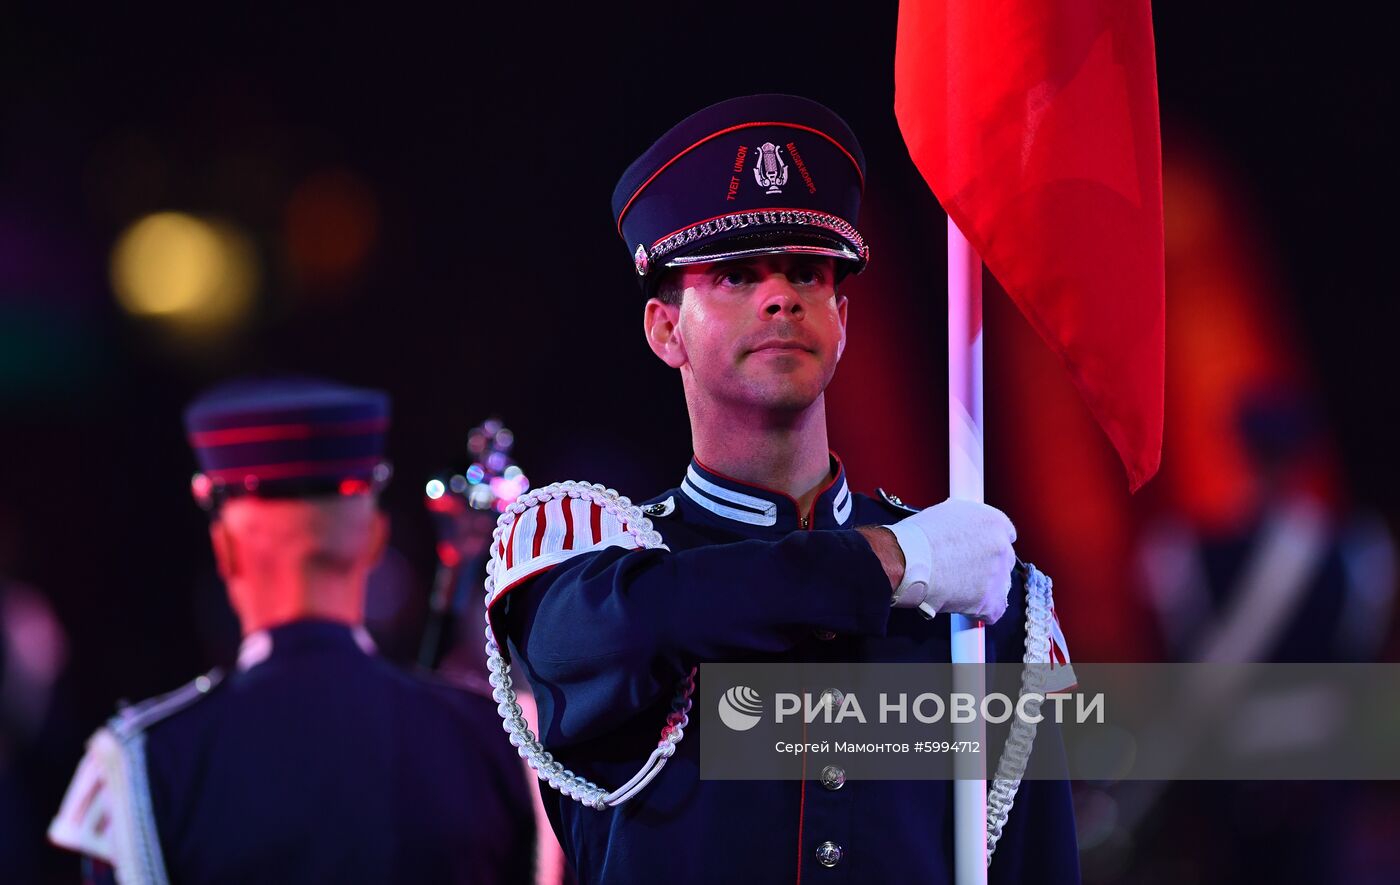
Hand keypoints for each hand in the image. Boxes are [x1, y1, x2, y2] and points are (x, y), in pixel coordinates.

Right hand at [884, 498, 1016, 623]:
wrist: (907, 562)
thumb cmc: (917, 538)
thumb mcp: (945, 513)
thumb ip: (965, 521)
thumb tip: (962, 528)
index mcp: (992, 521)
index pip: (1005, 534)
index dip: (988, 545)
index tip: (978, 552)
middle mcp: (1001, 546)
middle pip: (1003, 560)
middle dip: (986, 566)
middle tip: (962, 570)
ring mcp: (998, 574)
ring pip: (1000, 585)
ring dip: (984, 588)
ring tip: (957, 588)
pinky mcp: (991, 600)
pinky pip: (994, 611)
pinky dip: (980, 611)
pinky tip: (963, 604)